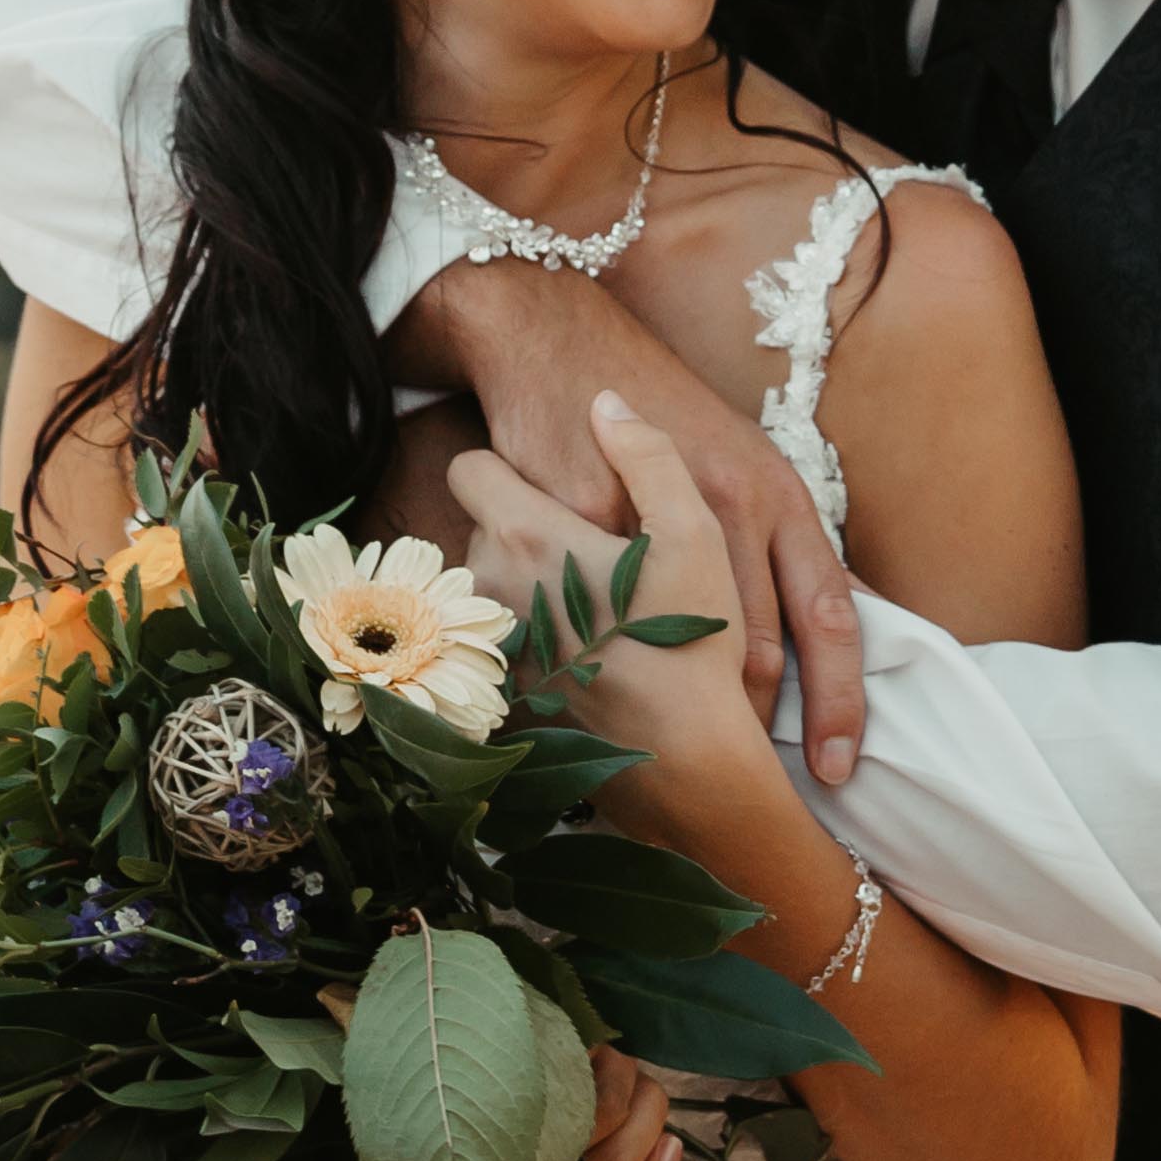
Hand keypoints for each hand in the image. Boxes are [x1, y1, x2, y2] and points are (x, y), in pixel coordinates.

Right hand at [394, 262, 872, 784]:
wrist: (560, 343)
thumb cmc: (658, 409)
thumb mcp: (740, 463)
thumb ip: (777, 545)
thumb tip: (821, 626)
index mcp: (779, 496)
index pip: (830, 614)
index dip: (842, 698)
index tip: (840, 764)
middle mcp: (732, 504)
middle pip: (760, 646)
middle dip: (758, 723)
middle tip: (752, 782)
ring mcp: (659, 514)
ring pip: (683, 641)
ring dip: (684, 703)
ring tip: (680, 752)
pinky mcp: (587, 518)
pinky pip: (603, 612)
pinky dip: (605, 659)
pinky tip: (602, 690)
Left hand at [451, 395, 770, 779]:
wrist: (683, 760)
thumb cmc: (690, 642)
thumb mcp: (693, 532)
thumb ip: (648, 454)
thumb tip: (605, 401)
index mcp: (525, 534)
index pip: (467, 468)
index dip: (504, 470)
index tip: (545, 490)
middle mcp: (487, 585)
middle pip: (478, 530)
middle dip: (519, 533)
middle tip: (584, 557)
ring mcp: (483, 644)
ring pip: (483, 590)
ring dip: (518, 590)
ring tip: (584, 612)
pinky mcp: (490, 695)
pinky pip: (489, 647)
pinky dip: (521, 644)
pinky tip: (578, 657)